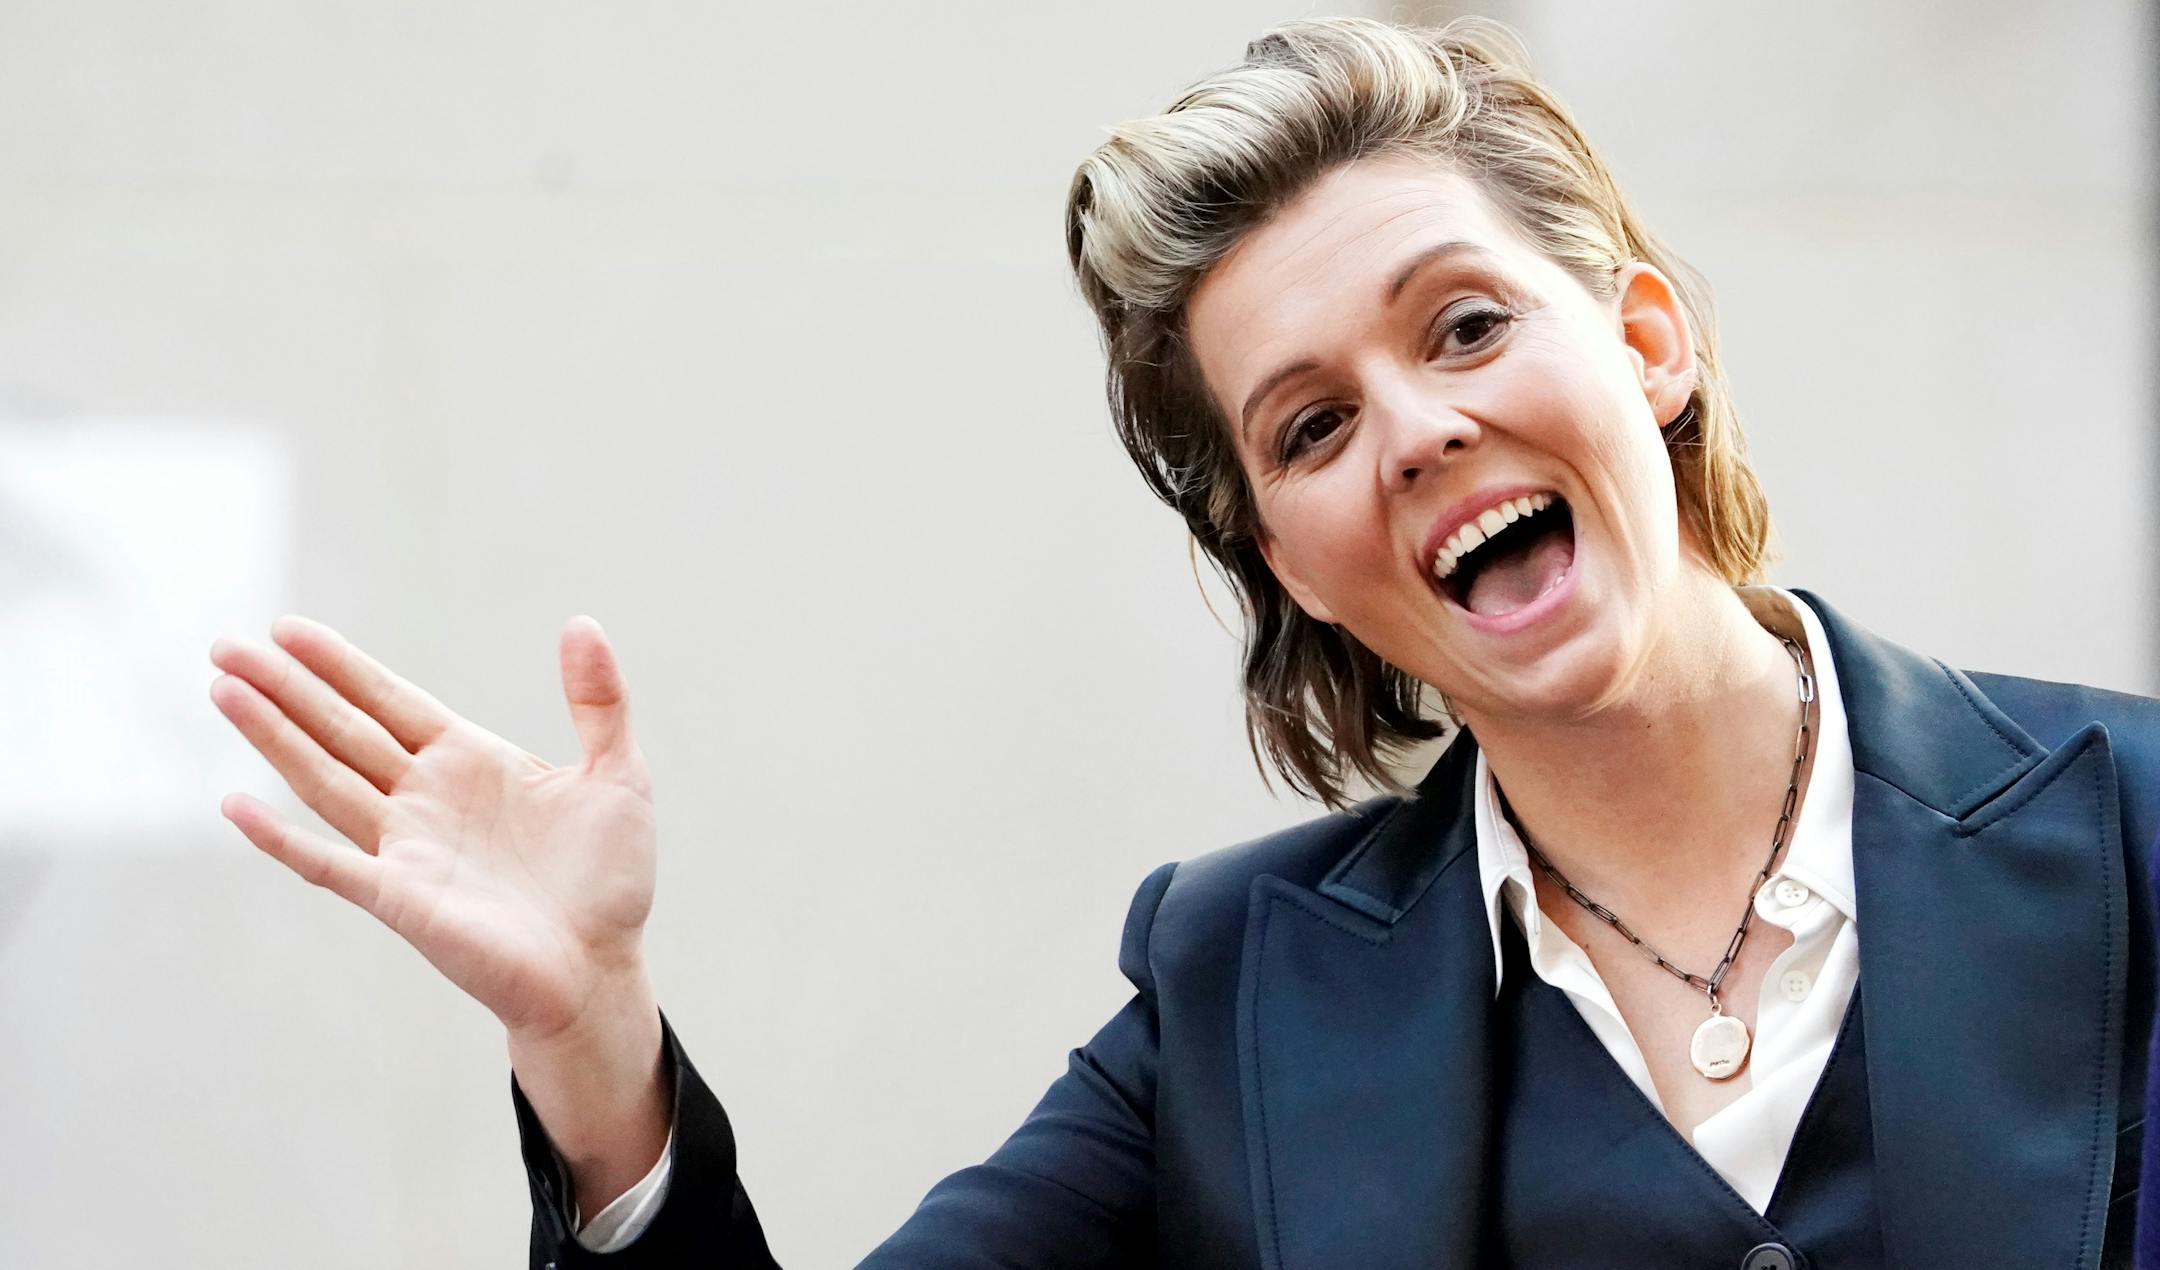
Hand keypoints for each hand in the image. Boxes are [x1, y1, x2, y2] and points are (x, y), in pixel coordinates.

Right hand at [209, 614, 658, 1044]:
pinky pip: (329, 863)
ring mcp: (405, 848)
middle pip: (342, 730)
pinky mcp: (400, 899)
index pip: (388, 700)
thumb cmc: (609, 880)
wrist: (602, 970)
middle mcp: (425, 799)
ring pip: (323, 780)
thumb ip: (599, 700)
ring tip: (224, 689)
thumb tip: (582, 622)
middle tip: (226, 645)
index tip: (288, 629)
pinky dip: (281, 838)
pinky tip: (236, 807)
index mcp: (468, 761)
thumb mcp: (618, 774)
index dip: (339, 665)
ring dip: (272, 738)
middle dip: (286, 688)